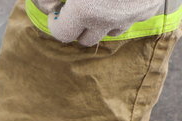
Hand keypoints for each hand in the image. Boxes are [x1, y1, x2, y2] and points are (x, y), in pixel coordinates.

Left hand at [42, 0, 163, 46]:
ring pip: (110, 32)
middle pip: (86, 40)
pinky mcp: (147, 9)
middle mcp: (106, 20)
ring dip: (101, 23)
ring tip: (99, 4)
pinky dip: (123, 13)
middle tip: (76, 11)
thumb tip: (49, 7)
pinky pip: (132, 19)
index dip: (56, 24)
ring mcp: (129, 17)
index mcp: (84, 11)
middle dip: (78, 28)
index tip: (58, 13)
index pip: (62, 34)